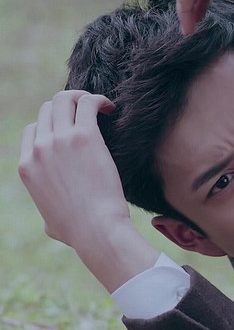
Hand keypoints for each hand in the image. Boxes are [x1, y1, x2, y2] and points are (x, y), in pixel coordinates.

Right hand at [19, 91, 157, 291]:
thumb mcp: (50, 222)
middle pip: (47, 110)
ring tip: (101, 106)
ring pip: (64, 99)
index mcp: (26, 166)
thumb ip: (47, 210)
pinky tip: (111, 108)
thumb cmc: (79, 231)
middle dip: (68, 107)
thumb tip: (52, 218)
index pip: (33, 130)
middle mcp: (38, 149)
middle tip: (90, 113)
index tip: (73, 129)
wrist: (96, 229)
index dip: (53, 125)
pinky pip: (87, 103)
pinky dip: (98, 100)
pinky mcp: (84, 137)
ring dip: (82, 97)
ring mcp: (59, 140)